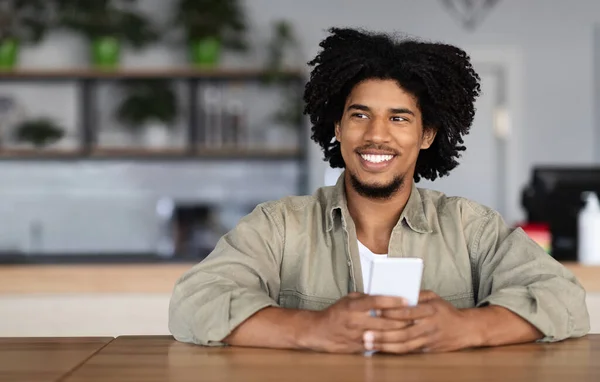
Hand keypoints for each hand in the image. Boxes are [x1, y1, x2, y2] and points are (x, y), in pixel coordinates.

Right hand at [300, 292, 411, 352]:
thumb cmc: (336, 313)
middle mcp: (355, 320)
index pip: (377, 301)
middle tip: (416, 315)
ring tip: (412, 326)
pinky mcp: (359, 347)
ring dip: (399, 330)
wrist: (319, 332)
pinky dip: (390, 340)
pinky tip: (400, 338)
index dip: (393, 300)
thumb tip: (386, 296)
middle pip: (385, 320)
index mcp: (353, 306)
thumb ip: (366, 298)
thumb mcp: (348, 300)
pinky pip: (378, 344)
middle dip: (402, 318)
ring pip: (384, 334)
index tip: (407, 299)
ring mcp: (358, 335)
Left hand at [364, 290, 480, 353]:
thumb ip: (416, 294)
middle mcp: (429, 326)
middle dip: (383, 334)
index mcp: (430, 310)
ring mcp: (428, 340)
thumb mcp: (434, 297)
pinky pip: (408, 351)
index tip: (376, 311)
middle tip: (366, 333)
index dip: (392, 313)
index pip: (409, 312)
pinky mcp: (427, 350)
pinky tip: (380, 349)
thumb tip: (395, 292)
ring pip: (404, 345)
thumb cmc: (445, 310)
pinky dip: (392, 351)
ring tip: (368, 343)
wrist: (466, 329)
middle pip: (403, 332)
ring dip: (385, 345)